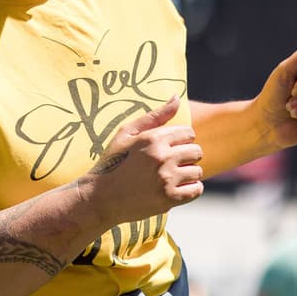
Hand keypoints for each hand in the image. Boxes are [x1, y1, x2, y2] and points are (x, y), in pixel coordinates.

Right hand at [80, 96, 203, 227]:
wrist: (99, 197)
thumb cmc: (113, 162)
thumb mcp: (126, 134)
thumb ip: (154, 116)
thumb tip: (177, 98)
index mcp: (153, 138)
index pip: (189, 133)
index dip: (181, 141)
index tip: (168, 149)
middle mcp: (162, 157)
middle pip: (196, 152)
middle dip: (186, 158)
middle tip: (169, 165)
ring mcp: (166, 178)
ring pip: (197, 171)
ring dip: (187, 175)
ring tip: (168, 178)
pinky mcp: (169, 198)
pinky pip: (196, 189)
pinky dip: (189, 190)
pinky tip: (173, 189)